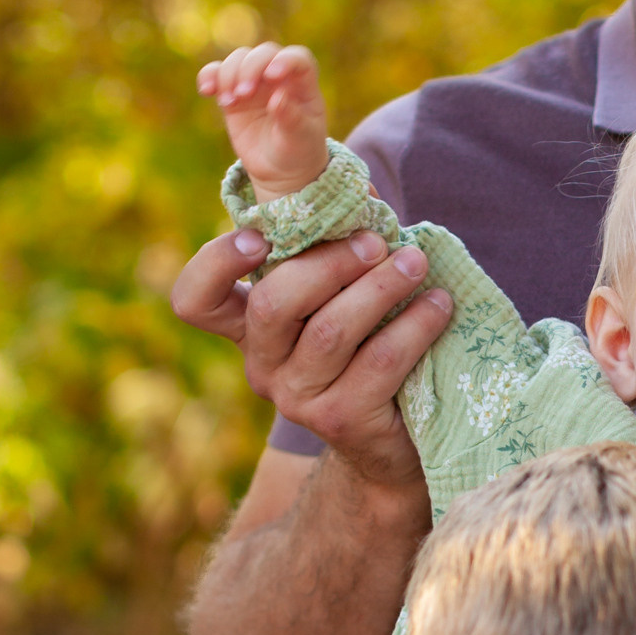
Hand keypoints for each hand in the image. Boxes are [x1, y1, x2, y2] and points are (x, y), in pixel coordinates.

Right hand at [170, 227, 451, 482]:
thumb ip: (338, 249)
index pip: (196, 300)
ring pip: (330, 331)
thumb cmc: (369, 345)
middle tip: (376, 243)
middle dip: (328, 263)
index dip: (215, 263)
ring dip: (380, 287)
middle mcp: (262, 364)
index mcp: (250, 326)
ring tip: (417, 263)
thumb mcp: (344, 296)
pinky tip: (439, 304)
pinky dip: (414, 325)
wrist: (392, 442)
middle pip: (272, 303)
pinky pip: (378, 362)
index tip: (259, 238)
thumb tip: (364, 192)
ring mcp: (297, 398)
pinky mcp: (340, 420)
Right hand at [198, 40, 332, 201]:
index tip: (272, 75)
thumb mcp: (300, 138)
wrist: (279, 168)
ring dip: (229, 74)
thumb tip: (278, 97)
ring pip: (239, 58)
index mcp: (303, 84)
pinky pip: (217, 73)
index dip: (285, 60)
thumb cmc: (298, 150)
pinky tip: (206, 90)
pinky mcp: (232, 92)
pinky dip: (209, 76)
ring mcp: (255, 82)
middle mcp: (279, 77)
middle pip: (264, 53)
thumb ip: (291, 118)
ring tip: (228, 103)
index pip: (297, 58)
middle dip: (250, 68)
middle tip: (243, 95)